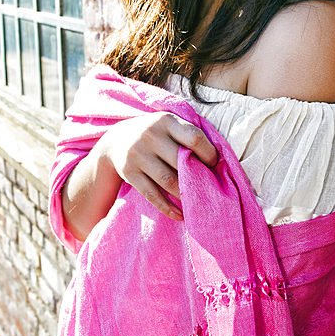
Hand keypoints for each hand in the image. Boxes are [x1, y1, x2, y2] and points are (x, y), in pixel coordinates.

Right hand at [98, 112, 217, 220]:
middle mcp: (149, 135)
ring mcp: (137, 154)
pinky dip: (167, 208)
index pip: (194, 137)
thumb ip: (187, 135)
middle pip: (180, 161)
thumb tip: (218, 160)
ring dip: (185, 194)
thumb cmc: (155, 134)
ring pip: (168, 181)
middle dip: (197, 177)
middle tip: (207, 185)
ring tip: (197, 202)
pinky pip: (151, 194)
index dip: (208, 153)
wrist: (116, 140)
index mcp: (165, 120)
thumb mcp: (168, 125)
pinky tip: (180, 215)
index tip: (213, 164)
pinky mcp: (129, 172)